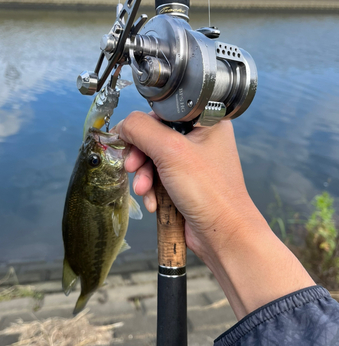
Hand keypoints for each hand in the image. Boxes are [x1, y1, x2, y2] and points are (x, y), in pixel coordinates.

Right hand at [115, 112, 258, 259]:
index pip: (164, 111)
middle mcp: (202, 139)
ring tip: (144, 190)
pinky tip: (154, 202)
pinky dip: (152, 189)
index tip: (128, 139)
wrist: (222, 234)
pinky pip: (159, 177)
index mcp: (207, 121)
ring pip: (154, 159)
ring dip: (144, 176)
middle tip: (132, 167)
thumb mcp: (171, 152)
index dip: (143, 125)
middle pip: (155, 136)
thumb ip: (142, 130)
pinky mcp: (186, 182)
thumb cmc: (210, 192)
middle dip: (141, 156)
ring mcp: (194, 162)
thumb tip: (122, 125)